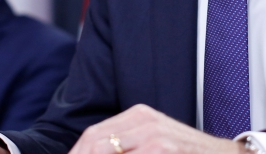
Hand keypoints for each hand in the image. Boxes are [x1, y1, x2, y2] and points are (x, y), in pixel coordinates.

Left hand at [70, 104, 243, 153]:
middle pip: (95, 141)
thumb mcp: (156, 141)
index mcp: (139, 116)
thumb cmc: (189, 153)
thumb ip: (129, 145)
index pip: (93, 134)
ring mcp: (153, 136)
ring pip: (105, 149)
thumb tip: (94, 151)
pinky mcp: (162, 149)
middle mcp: (143, 120)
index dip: (77, 153)